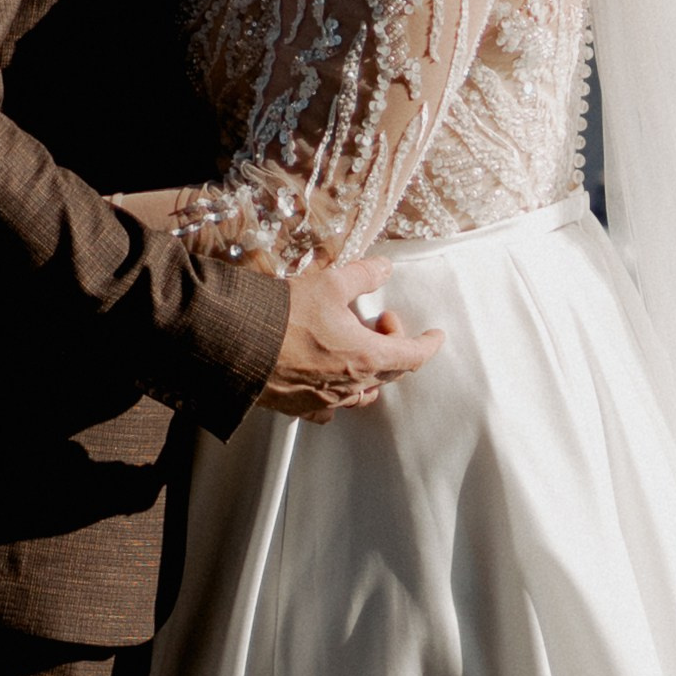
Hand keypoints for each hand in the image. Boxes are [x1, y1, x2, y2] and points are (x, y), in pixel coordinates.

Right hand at [258, 257, 441, 417]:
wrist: (240, 344)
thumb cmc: (285, 316)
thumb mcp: (329, 284)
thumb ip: (362, 275)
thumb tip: (383, 267)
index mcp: (365, 356)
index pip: (412, 356)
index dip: (427, 345)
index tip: (436, 337)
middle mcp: (351, 385)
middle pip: (389, 371)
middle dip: (392, 344)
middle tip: (379, 320)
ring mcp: (327, 400)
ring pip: (363, 393)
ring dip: (369, 370)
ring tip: (356, 348)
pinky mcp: (302, 407)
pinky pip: (331, 408)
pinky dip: (338, 394)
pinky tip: (329, 380)